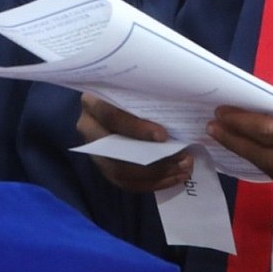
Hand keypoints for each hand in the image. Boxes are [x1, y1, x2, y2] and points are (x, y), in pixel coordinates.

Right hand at [75, 94, 192, 192]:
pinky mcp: (105, 166)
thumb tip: (182, 107)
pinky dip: (152, 183)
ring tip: (184, 169)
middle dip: (153, 160)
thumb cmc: (137, 90)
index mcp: (93, 100)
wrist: (123, 101)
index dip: (136, 129)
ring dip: (156, 174)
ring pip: (120, 172)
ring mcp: (95, 150)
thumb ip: (151, 96)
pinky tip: (174, 177)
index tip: (163, 135)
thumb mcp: (139, 88)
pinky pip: (125, 183)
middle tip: (184, 159)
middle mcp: (88, 126)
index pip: (110, 116)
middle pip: (114, 152)